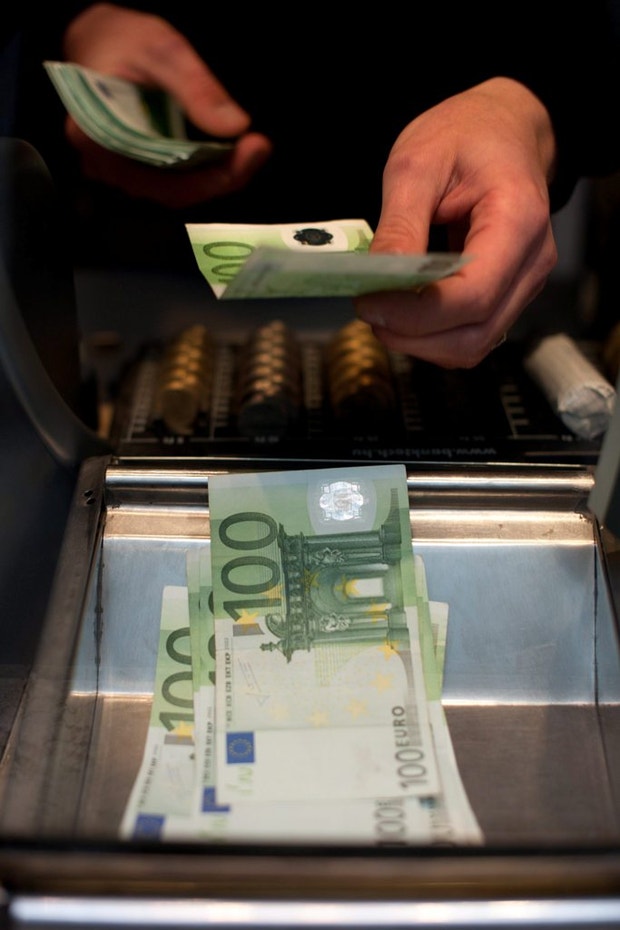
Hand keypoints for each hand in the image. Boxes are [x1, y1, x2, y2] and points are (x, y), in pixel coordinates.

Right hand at [62, 3, 271, 206]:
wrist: (96, 40)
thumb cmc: (122, 38)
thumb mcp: (161, 49)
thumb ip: (195, 87)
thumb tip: (237, 125)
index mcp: (95, 136)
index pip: (160, 178)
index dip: (211, 176)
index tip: (254, 148)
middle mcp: (102, 165)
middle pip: (172, 191)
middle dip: (223, 175)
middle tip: (259, 148)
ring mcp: (117, 172)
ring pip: (175, 190)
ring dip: (217, 174)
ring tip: (252, 149)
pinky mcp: (133, 169)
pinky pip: (173, 180)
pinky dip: (204, 169)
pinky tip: (231, 151)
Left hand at [354, 78, 558, 368]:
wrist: (502, 128)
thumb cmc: (467, 135)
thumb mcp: (418, 164)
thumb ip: (400, 226)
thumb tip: (378, 281)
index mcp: (519, 220)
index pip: (471, 296)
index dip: (415, 314)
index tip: (368, 303)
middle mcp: (532, 262)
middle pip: (473, 334)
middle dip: (412, 335)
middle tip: (368, 310)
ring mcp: (524, 284)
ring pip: (472, 345)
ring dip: (420, 342)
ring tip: (383, 310)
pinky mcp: (507, 296)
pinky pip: (470, 336)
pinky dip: (432, 336)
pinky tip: (405, 311)